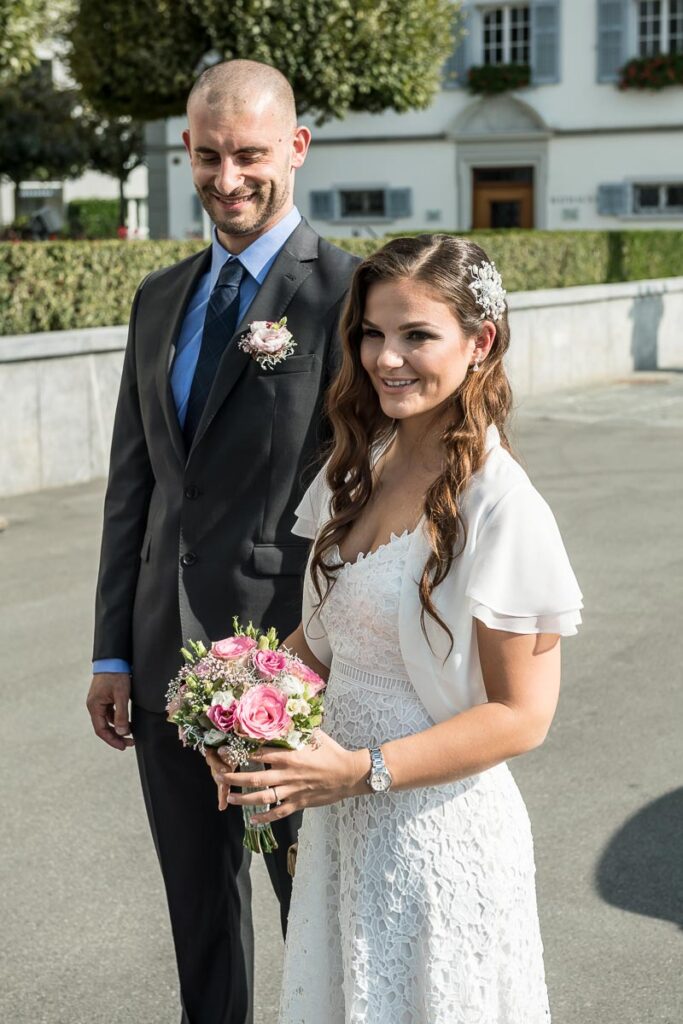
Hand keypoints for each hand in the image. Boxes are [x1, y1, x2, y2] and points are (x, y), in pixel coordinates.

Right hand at [86, 672, 133, 750]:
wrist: (114, 658)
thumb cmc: (117, 675)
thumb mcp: (122, 695)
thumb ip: (121, 714)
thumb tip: (122, 732)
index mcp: (95, 706)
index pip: (101, 730)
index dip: (112, 740)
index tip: (124, 746)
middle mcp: (94, 705)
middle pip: (103, 727)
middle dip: (116, 736)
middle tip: (130, 743)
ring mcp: (98, 702)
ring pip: (106, 721)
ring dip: (117, 728)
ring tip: (131, 734)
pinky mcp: (104, 698)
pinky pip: (109, 713)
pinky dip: (117, 719)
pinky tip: (128, 722)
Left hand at [206, 732, 369, 820]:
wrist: (349, 774)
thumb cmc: (332, 752)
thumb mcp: (315, 735)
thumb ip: (297, 729)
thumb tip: (284, 716)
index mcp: (291, 756)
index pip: (261, 753)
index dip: (242, 752)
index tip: (227, 750)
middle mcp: (288, 774)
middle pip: (256, 777)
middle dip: (236, 777)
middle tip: (220, 776)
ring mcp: (293, 791)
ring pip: (264, 798)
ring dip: (245, 799)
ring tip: (231, 798)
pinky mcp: (299, 803)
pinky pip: (279, 812)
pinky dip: (265, 817)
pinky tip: (253, 819)